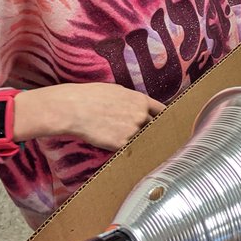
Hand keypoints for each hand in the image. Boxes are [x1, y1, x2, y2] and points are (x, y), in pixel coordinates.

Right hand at [13, 83, 165, 150]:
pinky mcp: (122, 144)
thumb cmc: (91, 97)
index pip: (162, 111)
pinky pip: (129, 149)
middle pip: (154, 127)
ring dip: (137, 141)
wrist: (74, 109)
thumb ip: (132, 101)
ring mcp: (133, 131)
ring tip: (122, 140)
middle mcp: (140, 116)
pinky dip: (125, 149)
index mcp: (141, 101)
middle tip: (150, 137)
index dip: (164, 118)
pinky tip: (115, 145)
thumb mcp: (116, 91)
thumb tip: (138, 107)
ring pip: (141, 139)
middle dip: (151, 131)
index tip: (167, 124)